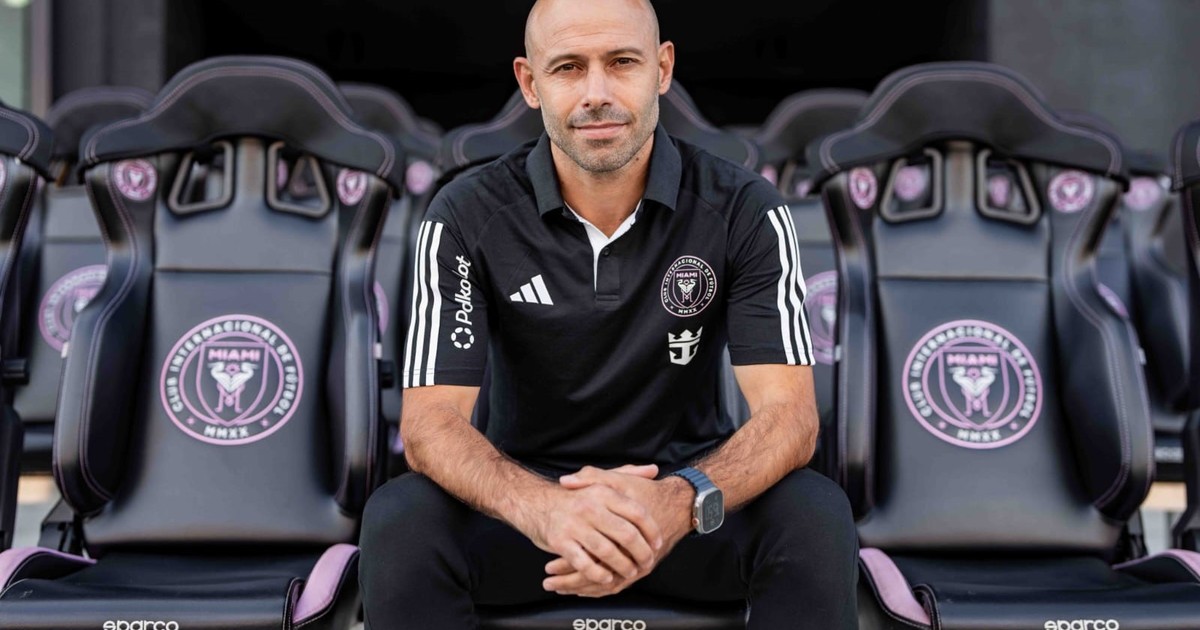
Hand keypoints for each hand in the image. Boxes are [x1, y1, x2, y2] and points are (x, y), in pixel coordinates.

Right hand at [543, 465, 694, 596]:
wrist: (534, 502)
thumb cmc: (574, 496)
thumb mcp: (599, 480)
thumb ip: (628, 473)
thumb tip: (653, 470)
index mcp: (603, 491)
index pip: (637, 512)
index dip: (651, 530)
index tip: (658, 543)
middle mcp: (589, 507)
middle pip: (626, 535)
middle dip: (641, 553)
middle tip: (648, 562)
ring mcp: (574, 525)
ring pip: (608, 552)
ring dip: (623, 566)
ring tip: (630, 573)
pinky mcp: (560, 542)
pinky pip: (585, 564)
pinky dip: (598, 574)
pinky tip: (606, 577)